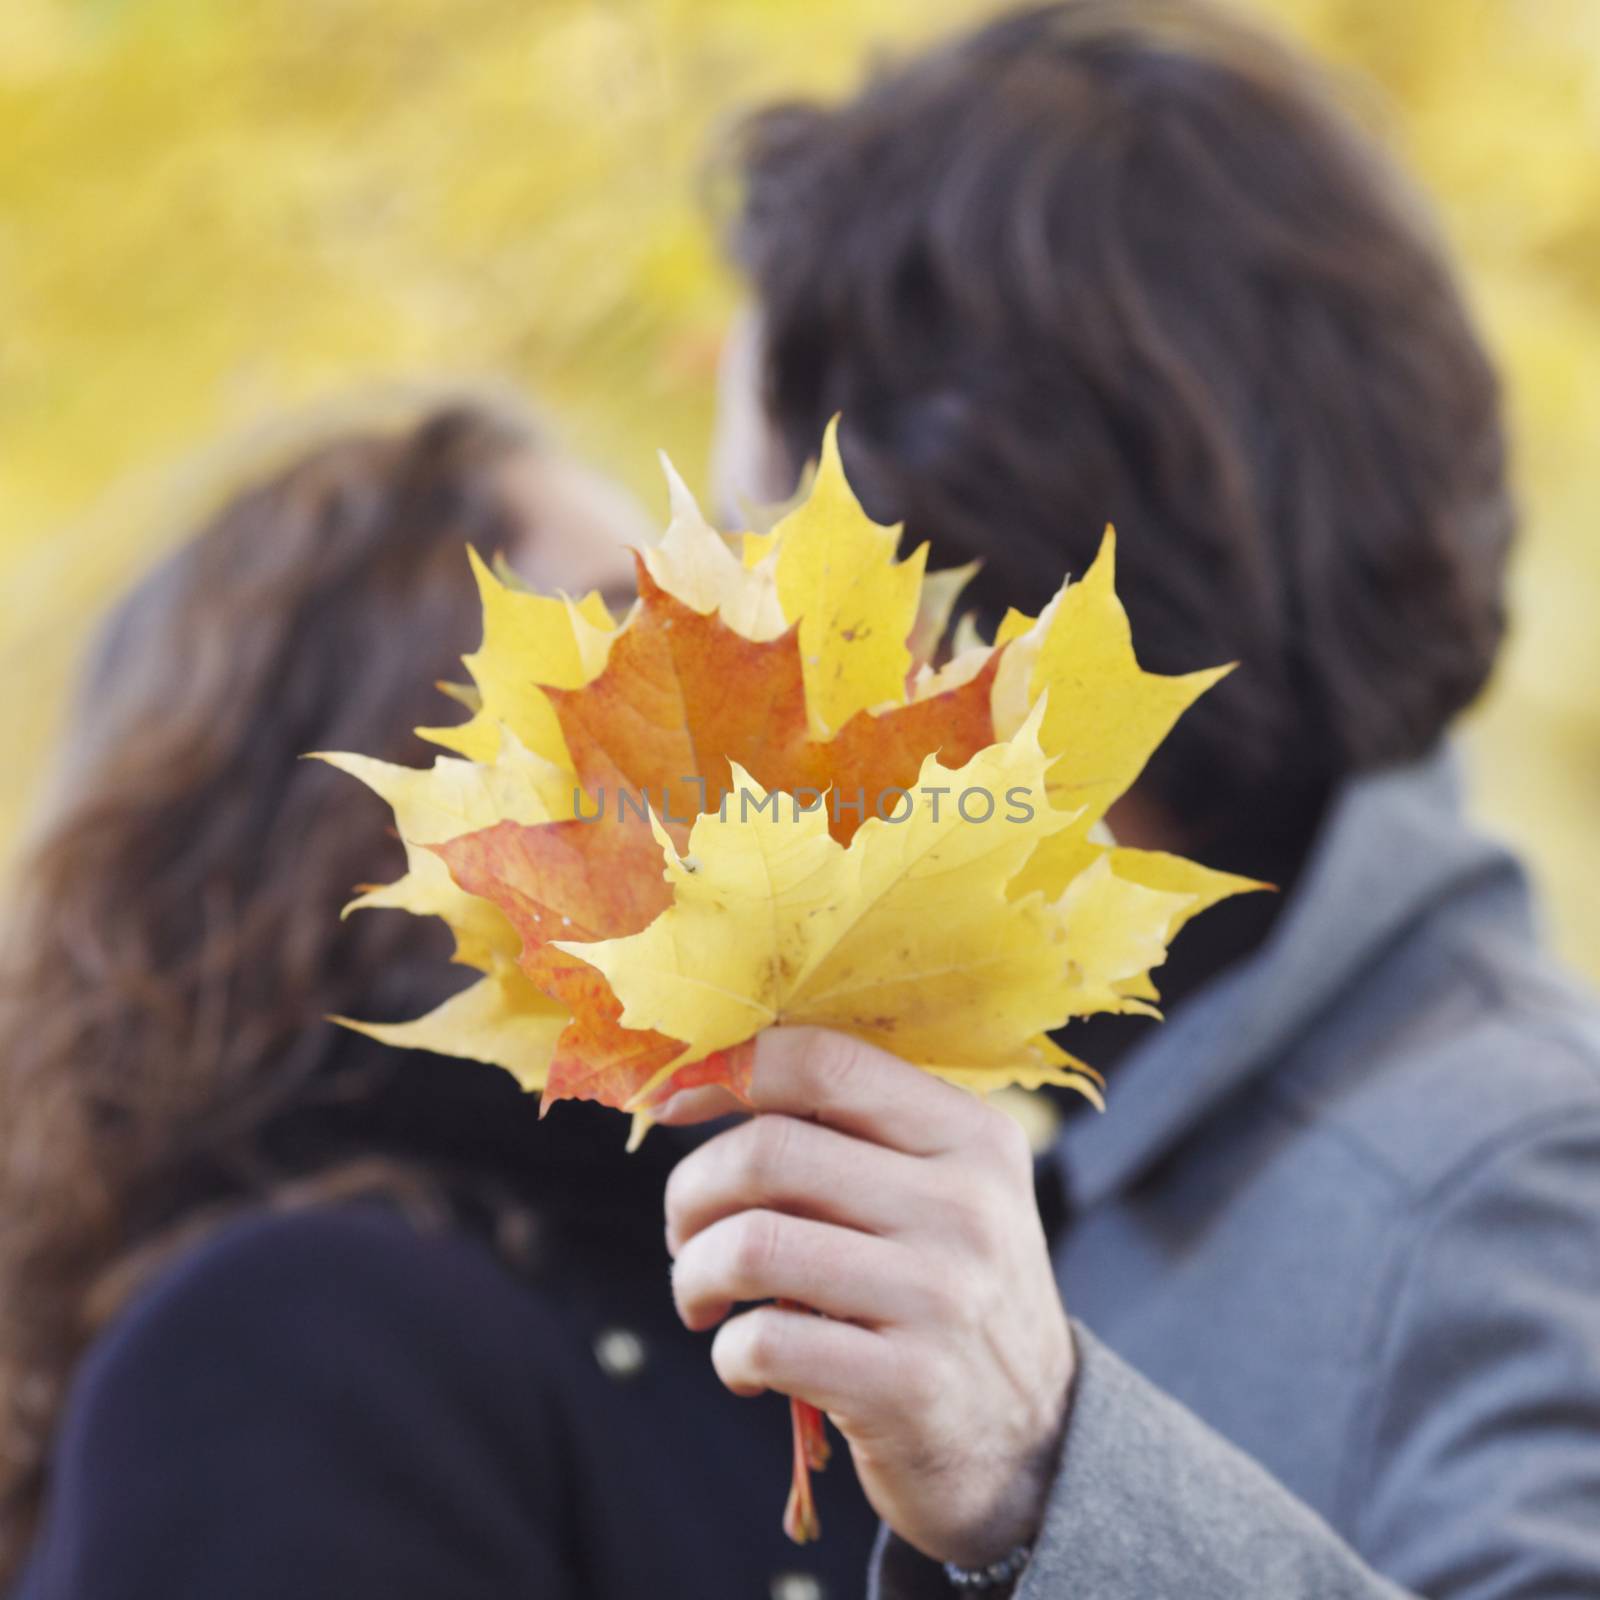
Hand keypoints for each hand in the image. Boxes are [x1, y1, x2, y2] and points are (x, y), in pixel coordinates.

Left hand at [657, 1027, 1074, 1566]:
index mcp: (970, 1134)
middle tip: (684, 1228)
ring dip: (693, 1271)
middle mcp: (964, 1205)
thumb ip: (855, 1130)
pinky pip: (763, 1343)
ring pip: (752, 1245)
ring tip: (701, 1294)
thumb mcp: (942, 1189)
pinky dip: (727, 1352)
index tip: (676, 1103)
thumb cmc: (948, 1288)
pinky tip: (746, 1362)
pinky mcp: (906, 1386)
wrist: (1028, 1437)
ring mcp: (939, 1297)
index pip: (824, 1060)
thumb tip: (708, 1077)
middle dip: (692, 1189)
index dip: (727, 1070)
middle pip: (769, 1151)